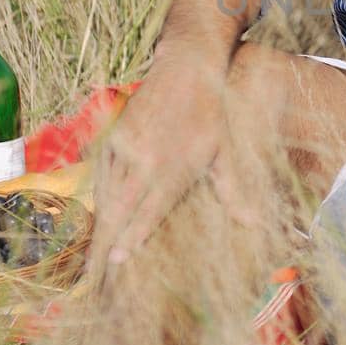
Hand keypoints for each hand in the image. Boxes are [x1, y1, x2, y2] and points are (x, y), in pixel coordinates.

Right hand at [89, 56, 225, 282]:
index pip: (148, 209)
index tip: (118, 260)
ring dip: (99, 226)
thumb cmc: (210, 114)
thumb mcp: (224, 152)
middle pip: (118, 209)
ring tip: (93, 257)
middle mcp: (144, 159)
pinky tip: (100, 219)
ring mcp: (125, 148)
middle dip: (104, 243)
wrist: (185, 70)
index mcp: (172, 166)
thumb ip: (232, 191)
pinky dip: (100, 200)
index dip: (132, 236)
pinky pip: (102, 176)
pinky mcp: (113, 138)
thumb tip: (253, 223)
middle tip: (92, 274)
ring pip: (106, 195)